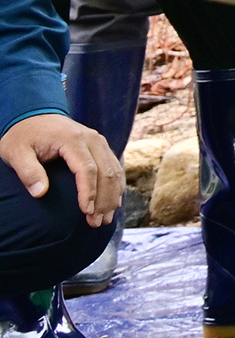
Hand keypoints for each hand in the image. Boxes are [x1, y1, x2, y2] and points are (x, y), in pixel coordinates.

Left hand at [1, 112, 122, 226]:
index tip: (86, 212)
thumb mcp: (16, 152)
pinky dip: (115, 186)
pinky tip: (113, 203)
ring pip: (114, 170)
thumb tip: (40, 193)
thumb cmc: (23, 135)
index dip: (89, 192)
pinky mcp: (100, 146)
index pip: (87, 169)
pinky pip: (114, 167)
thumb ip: (28, 172)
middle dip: (103, 200)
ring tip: (105, 219)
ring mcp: (99, 141)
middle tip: (96, 223)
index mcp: (73, 139)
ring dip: (112, 196)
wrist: (33, 114)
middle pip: (106, 172)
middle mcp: (92, 139)